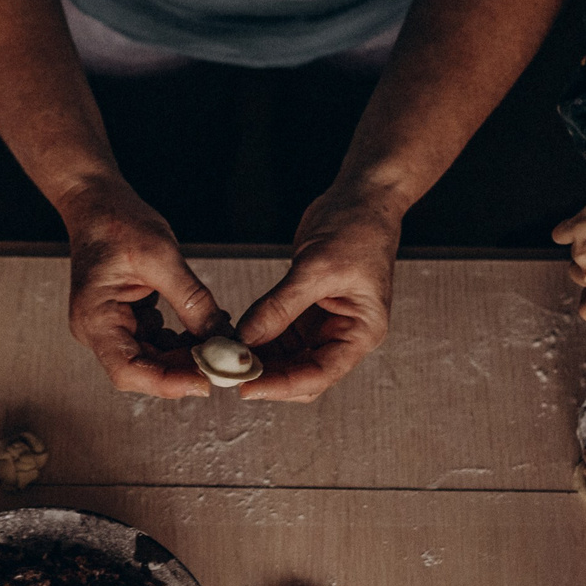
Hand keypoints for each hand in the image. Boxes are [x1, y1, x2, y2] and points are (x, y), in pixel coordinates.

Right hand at [58, 179, 222, 397]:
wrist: (97, 202)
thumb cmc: (116, 222)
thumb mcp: (161, 258)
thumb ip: (193, 301)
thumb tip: (223, 339)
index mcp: (95, 318)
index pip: (127, 370)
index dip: (166, 382)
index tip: (204, 382)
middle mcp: (99, 330)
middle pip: (143, 369)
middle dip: (185, 369)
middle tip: (226, 364)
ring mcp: (113, 327)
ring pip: (154, 359)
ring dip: (188, 356)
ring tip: (223, 345)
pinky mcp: (128, 319)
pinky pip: (158, 341)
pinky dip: (184, 339)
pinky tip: (210, 330)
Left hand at [235, 187, 398, 402]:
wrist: (362, 198)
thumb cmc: (357, 228)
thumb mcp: (316, 268)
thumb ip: (280, 306)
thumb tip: (246, 339)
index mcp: (361, 331)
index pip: (321, 374)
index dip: (282, 385)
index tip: (246, 386)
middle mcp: (344, 334)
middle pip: (302, 373)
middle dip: (266, 374)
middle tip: (226, 369)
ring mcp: (324, 324)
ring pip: (287, 358)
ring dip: (258, 358)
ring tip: (223, 354)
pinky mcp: (306, 311)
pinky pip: (279, 336)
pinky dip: (257, 338)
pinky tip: (233, 336)